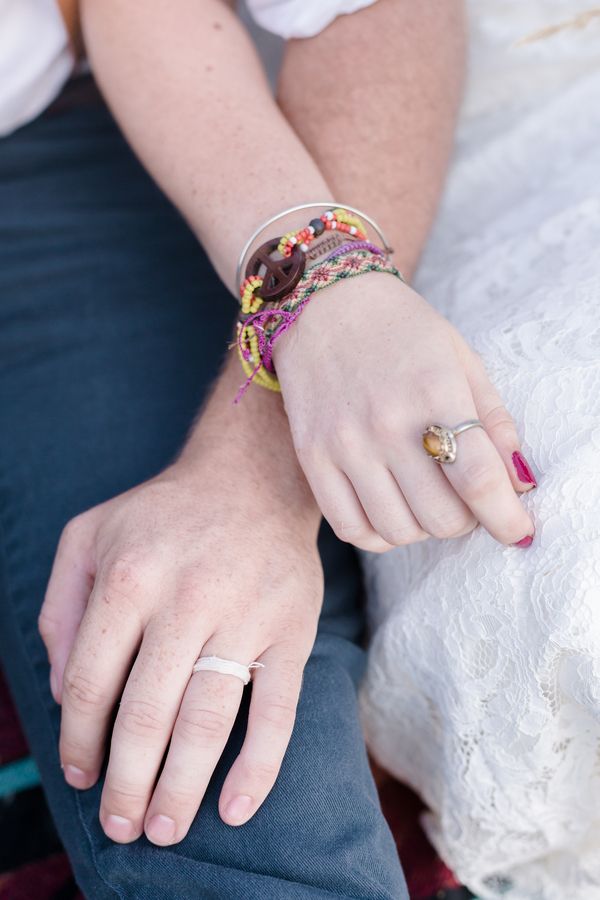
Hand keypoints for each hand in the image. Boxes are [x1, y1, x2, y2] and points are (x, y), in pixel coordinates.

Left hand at [39, 452, 321, 844]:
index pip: (93, 684)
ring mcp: (245, 616)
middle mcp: (185, 598)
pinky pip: (277, 711)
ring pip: (206, 722)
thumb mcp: (88, 536)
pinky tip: (235, 807)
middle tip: (120, 826)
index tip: (81, 777)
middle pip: (147, 716)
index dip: (80, 742)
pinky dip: (257, 767)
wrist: (254, 478)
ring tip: (163, 830)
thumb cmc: (164, 514)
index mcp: (129, 577)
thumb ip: (60, 608)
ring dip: (180, 789)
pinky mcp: (292, 630)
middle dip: (126, 784)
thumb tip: (67, 692)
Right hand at [273, 273, 535, 551]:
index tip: (517, 531)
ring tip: (426, 498)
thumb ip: (494, 421)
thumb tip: (519, 483)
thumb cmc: (401, 329)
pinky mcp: (312, 457)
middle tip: (464, 498)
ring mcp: (344, 444)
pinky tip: (391, 509)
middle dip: (467, 520)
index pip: (478, 481)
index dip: (506, 518)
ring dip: (424, 528)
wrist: (322, 302)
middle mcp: (386, 423)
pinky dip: (380, 534)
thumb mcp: (461, 358)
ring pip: (399, 531)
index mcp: (434, 391)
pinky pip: (351, 528)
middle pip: (442, 518)